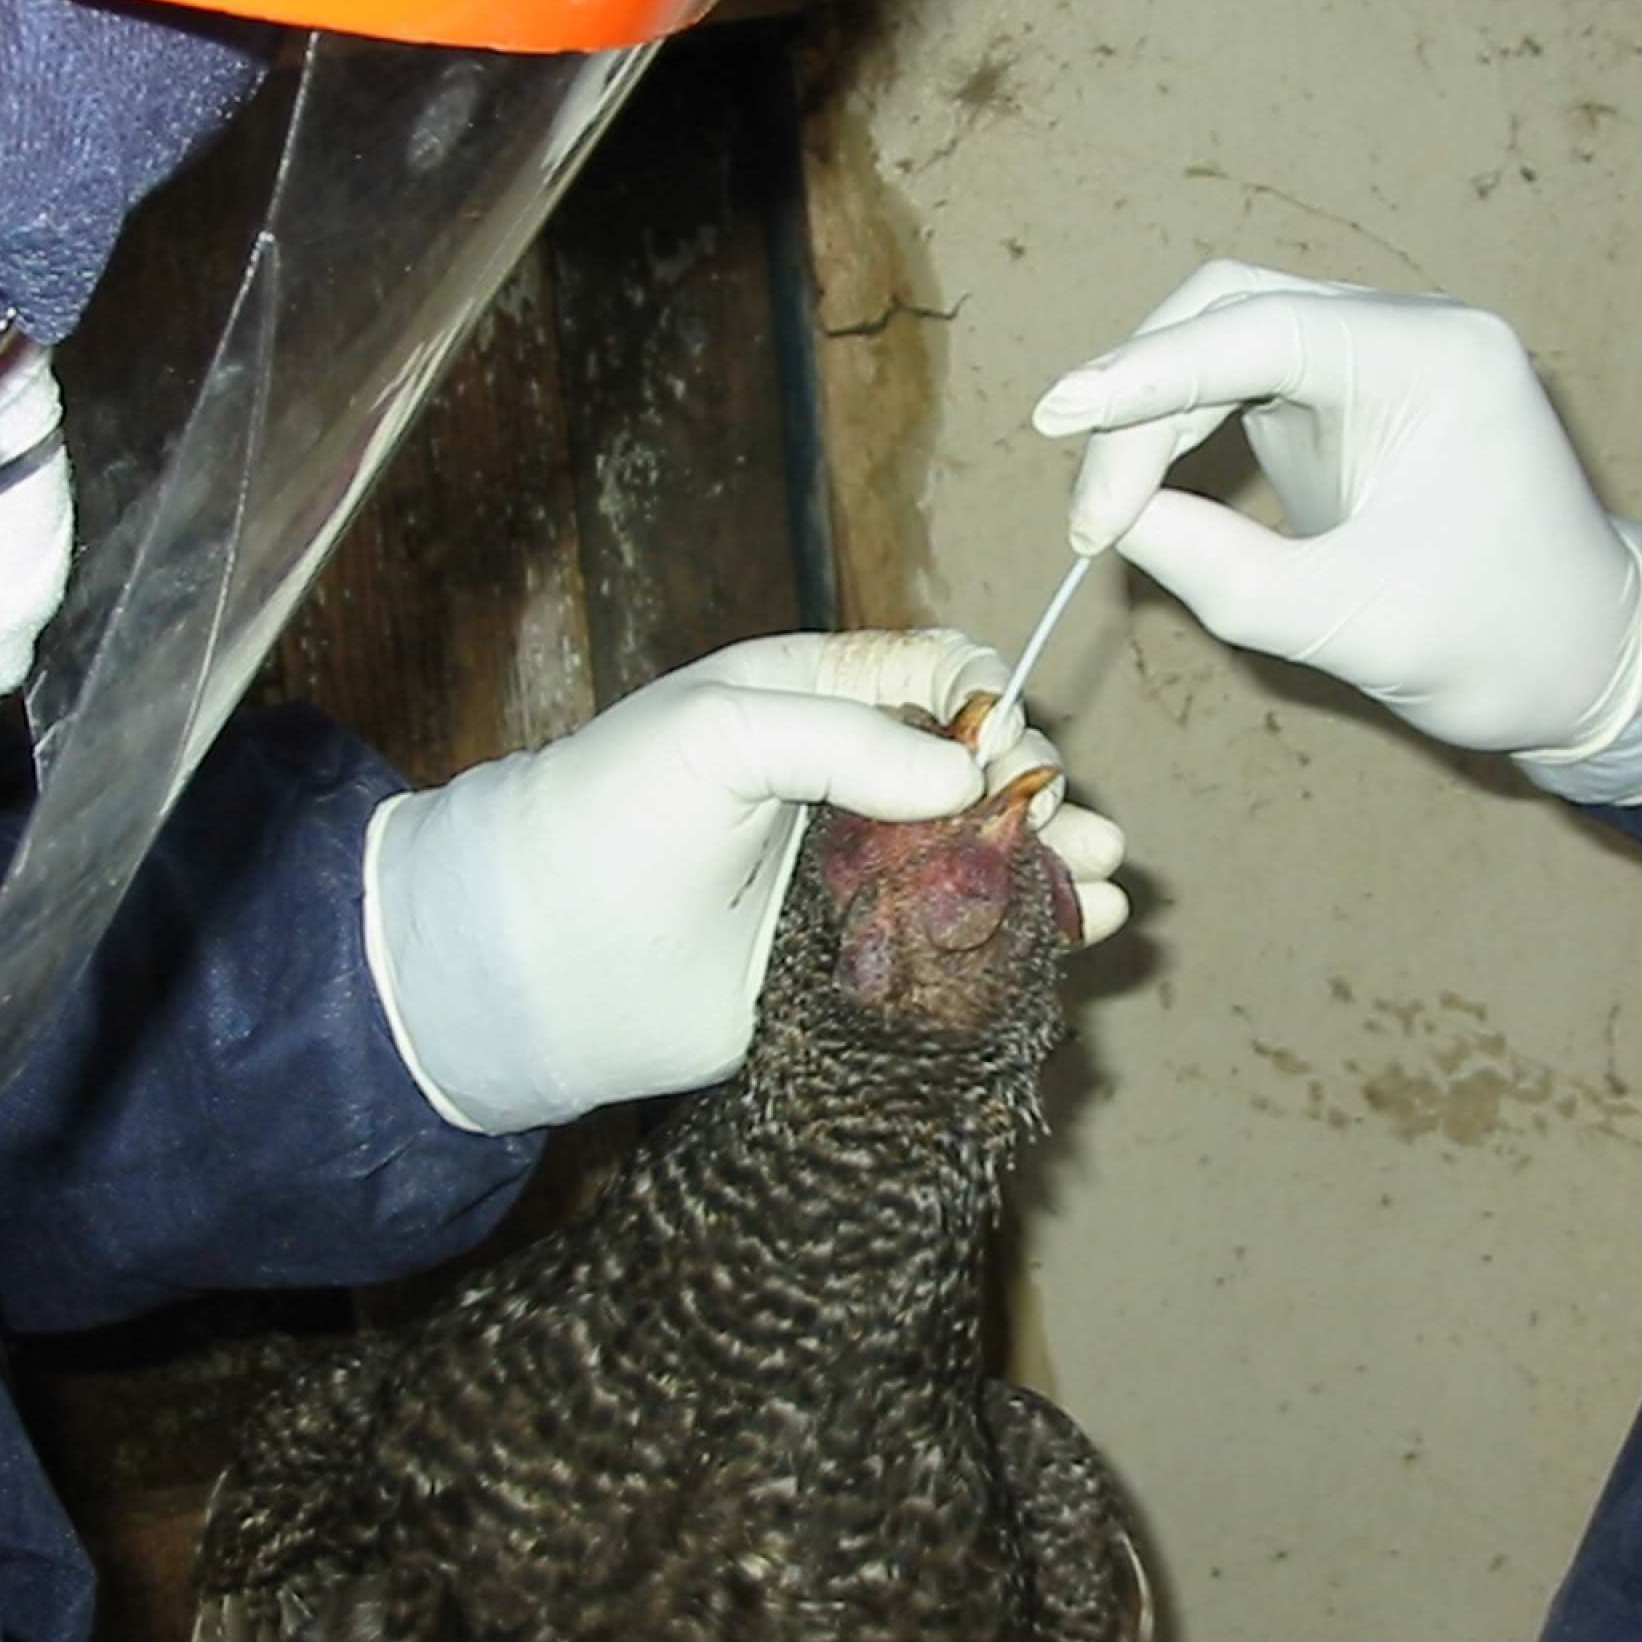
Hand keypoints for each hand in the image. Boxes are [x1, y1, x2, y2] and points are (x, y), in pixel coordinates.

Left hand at [363, 631, 1129, 1133]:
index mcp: (815, 700)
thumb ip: (846, 738)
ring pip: (985, 858)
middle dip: (1043, 790)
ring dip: (1057, 862)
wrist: (534, 962)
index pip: (942, 677)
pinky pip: (957, 942)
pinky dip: (1027, 935)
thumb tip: (969, 779)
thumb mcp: (716, 733)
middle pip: (982, 772)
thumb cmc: (608, 816)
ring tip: (1107, 882)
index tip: (998, 749)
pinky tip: (1083, 929)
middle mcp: (847, 784)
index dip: (987, 705)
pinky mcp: (855, 964)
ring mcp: (855, 877)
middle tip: (1067, 824)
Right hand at [1031, 259, 1641, 797]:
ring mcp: (1383, 356)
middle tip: (1092, 518)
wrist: (1594, 664)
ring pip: (1228, 339)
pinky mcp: (1357, 395)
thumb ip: (1223, 574)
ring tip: (1108, 522)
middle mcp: (1411, 332)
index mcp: (1435, 361)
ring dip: (1156, 417)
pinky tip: (1147, 500)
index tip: (1058, 419)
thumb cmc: (1501, 646)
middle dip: (1142, 399)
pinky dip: (1187, 432)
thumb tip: (1118, 520)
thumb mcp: (1348, 627)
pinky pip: (1247, 382)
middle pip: (1232, 310)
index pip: (1259, 330)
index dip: (1144, 373)